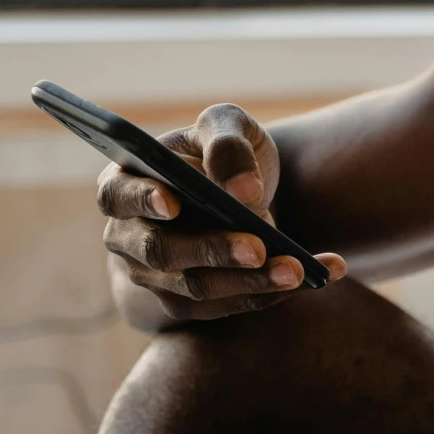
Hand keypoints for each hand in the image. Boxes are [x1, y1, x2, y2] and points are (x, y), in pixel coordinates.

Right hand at [99, 103, 347, 329]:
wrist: (235, 191)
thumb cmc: (219, 151)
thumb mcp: (225, 127)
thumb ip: (228, 144)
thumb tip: (242, 189)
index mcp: (123, 183)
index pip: (118, 195)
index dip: (142, 200)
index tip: (173, 203)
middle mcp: (129, 238)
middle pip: (162, 251)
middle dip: (212, 250)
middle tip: (257, 247)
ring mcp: (155, 277)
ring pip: (198, 288)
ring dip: (251, 282)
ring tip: (298, 270)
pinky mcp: (189, 304)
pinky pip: (229, 306)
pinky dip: (272, 294)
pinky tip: (315, 277)